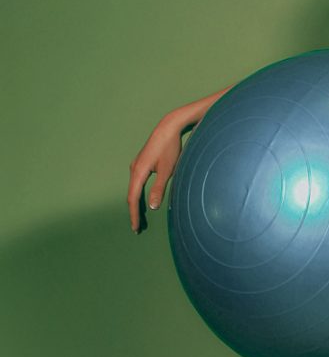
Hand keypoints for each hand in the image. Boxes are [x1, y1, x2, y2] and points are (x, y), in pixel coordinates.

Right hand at [127, 111, 188, 232]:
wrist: (168, 128)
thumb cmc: (170, 149)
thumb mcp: (168, 170)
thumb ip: (159, 189)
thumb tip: (152, 207)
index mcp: (138, 172)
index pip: (133, 198)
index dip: (134, 214)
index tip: (135, 228)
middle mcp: (134, 169)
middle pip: (131, 195)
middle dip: (135, 212)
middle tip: (138, 228)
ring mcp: (136, 166)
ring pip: (133, 189)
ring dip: (136, 204)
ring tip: (140, 218)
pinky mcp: (141, 164)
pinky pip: (137, 183)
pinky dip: (138, 195)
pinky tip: (143, 200)